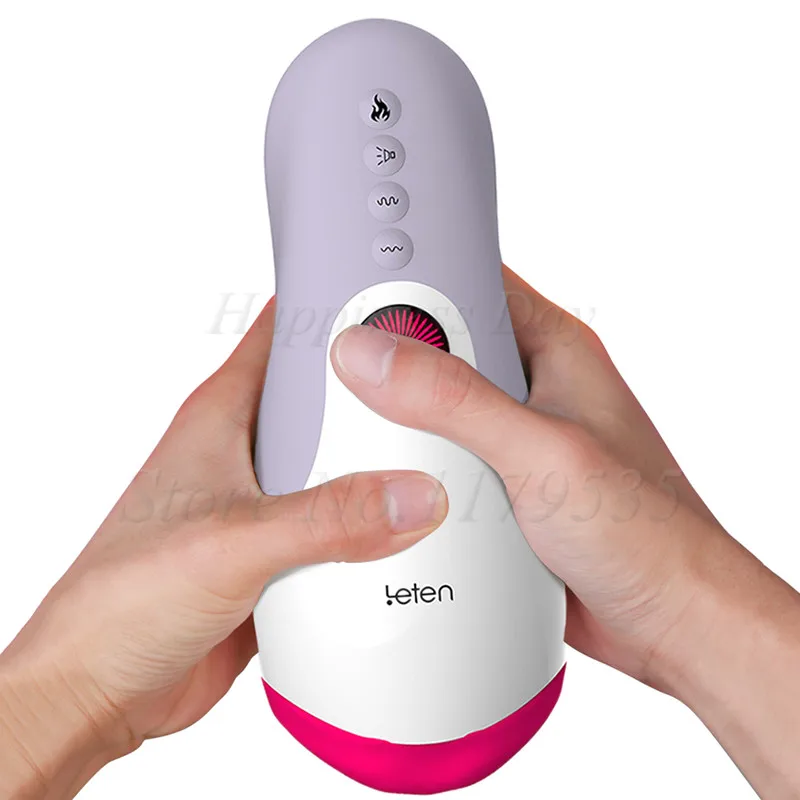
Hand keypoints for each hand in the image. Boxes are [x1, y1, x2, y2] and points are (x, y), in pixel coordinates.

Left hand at [0, 299, 446, 797]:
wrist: (103, 687)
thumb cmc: (123, 598)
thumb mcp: (235, 542)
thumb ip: (329, 517)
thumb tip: (411, 496)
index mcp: (222, 419)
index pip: (281, 333)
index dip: (333, 309)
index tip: (395, 304)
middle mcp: (245, 455)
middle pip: (325, 402)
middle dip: (378, 398)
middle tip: (437, 397)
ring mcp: (264, 506)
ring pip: (338, 467)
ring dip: (379, 471)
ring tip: (436, 468)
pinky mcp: (278, 555)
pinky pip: (339, 526)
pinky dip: (371, 528)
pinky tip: (405, 537)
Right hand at [331, 266, 799, 797]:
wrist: (671, 619)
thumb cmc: (644, 531)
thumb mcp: (542, 454)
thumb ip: (456, 401)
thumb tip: (371, 355)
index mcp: (554, 351)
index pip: (474, 283)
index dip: (414, 280)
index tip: (353, 292)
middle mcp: (534, 388)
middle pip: (444, 346)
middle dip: (392, 355)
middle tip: (334, 366)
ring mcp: (517, 440)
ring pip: (437, 407)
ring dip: (398, 420)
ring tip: (347, 426)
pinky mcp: (505, 487)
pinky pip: (444, 459)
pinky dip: (413, 466)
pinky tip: (385, 481)